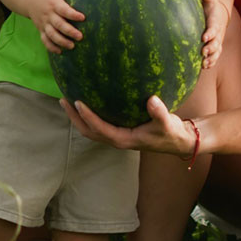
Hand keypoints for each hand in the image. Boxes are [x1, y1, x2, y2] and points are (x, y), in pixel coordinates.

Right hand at [29, 0, 83, 53]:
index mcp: (53, 3)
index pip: (63, 9)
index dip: (72, 14)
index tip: (83, 17)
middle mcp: (48, 14)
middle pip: (58, 25)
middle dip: (69, 31)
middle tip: (80, 36)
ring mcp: (43, 23)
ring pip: (51, 35)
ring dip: (61, 42)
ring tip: (72, 46)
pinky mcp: (41, 29)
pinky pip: (44, 40)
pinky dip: (51, 47)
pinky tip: (60, 52)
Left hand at [61, 94, 195, 155]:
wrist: (177, 141)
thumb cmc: (171, 133)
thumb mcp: (167, 123)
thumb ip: (159, 112)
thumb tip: (152, 99)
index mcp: (124, 139)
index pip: (100, 129)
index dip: (87, 116)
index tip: (77, 102)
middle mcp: (117, 139)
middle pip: (88, 131)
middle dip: (74, 117)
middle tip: (63, 100)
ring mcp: (117, 136)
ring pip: (91, 129)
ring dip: (78, 117)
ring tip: (67, 100)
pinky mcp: (119, 131)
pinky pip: (99, 124)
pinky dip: (89, 115)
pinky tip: (88, 99)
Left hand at [196, 0, 229, 69]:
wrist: (220, 14)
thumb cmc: (211, 6)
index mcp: (215, 21)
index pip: (214, 28)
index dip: (210, 33)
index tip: (204, 37)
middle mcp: (218, 33)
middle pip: (216, 42)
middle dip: (211, 48)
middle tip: (203, 52)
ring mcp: (218, 41)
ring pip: (217, 51)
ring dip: (211, 57)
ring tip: (204, 63)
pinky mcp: (216, 46)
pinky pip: (215, 56)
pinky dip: (212, 61)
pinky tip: (205, 66)